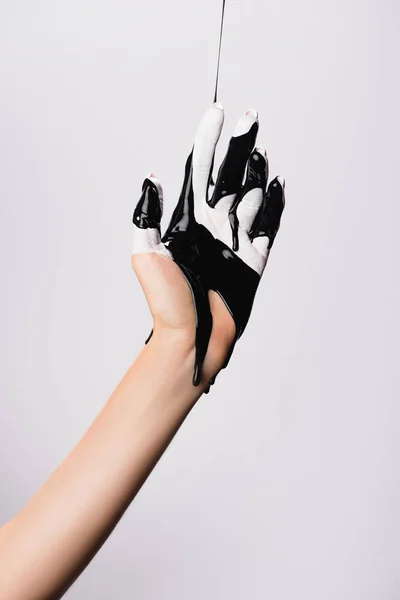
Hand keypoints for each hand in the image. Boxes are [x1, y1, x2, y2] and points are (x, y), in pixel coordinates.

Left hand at [131, 103, 284, 387]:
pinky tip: (278, 184)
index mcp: (187, 221)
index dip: (206, 141)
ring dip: (256, 171)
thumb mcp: (146, 257)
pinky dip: (275, 206)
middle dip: (238, 146)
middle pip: (228, 176)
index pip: (198, 171)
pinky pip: (268, 227)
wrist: (190, 338)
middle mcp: (212, 226)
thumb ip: (148, 217)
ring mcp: (234, 241)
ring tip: (261, 150)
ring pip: (250, 196)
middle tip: (250, 117)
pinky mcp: (253, 260)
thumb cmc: (166, 303)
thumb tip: (152, 178)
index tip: (215, 113)